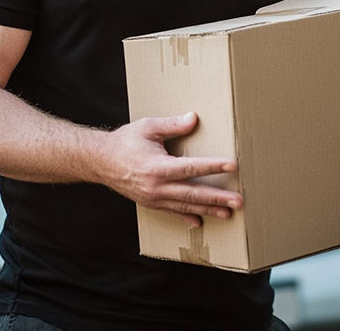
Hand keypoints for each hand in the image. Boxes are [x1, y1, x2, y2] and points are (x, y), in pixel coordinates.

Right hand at [97, 112, 241, 227]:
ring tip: (228, 212)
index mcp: (157, 167)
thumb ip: (173, 125)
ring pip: (186, 206)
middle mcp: (156, 187)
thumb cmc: (125, 141)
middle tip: (238, 201)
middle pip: (192, 193)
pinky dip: (187, 216)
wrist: (100, 161)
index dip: (212, 166)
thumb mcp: (148, 127)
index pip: (190, 167)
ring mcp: (153, 198)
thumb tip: (194, 118)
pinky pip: (172, 212)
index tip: (232, 165)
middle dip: (217, 198)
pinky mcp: (150, 203)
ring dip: (208, 209)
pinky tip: (199, 222)